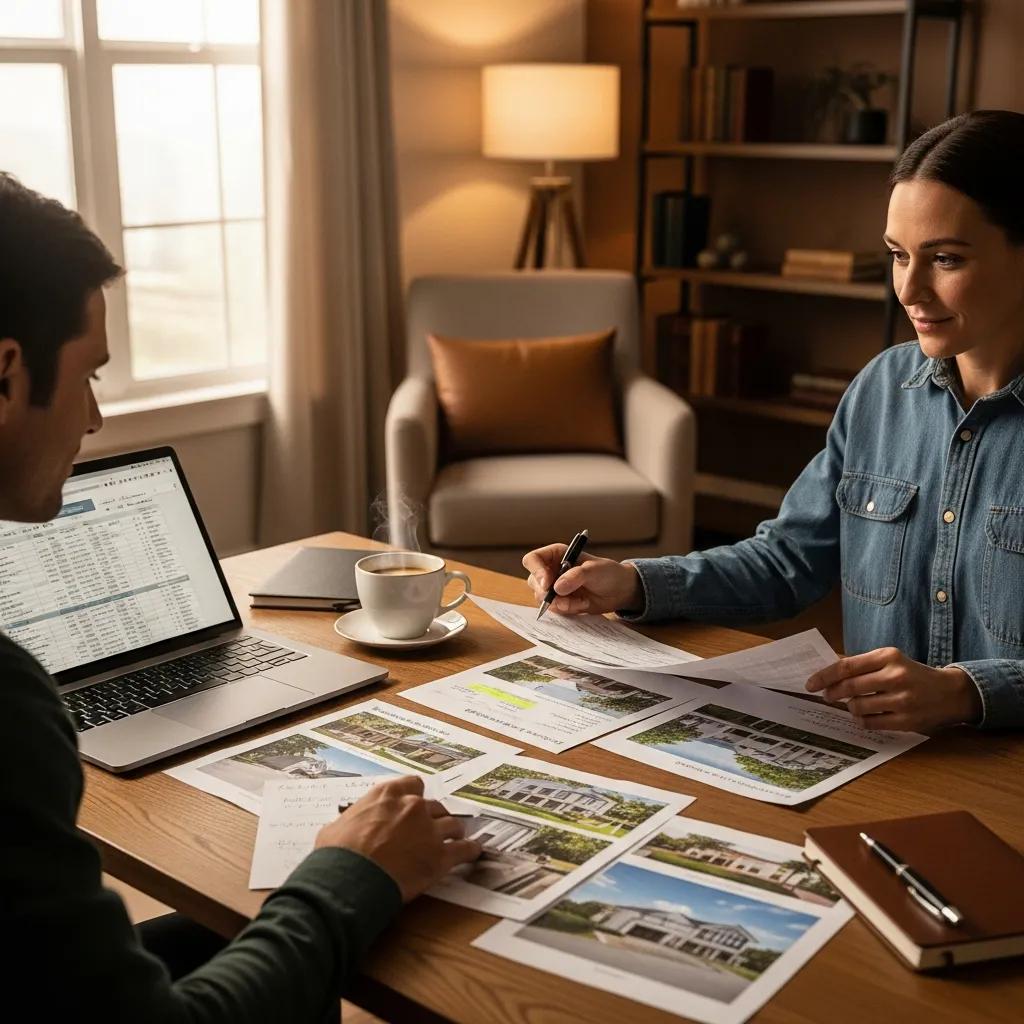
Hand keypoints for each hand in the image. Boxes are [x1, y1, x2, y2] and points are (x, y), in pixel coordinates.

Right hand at [314, 775, 480, 901]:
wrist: (350, 879)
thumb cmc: (337, 854)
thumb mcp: (336, 827)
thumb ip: (353, 821)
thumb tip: (349, 827)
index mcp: (388, 795)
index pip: (413, 784)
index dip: (415, 796)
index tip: (414, 805)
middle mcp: (413, 806)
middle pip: (435, 806)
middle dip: (433, 817)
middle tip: (430, 830)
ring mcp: (430, 830)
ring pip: (453, 824)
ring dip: (452, 832)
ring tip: (455, 839)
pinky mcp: (441, 856)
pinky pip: (465, 849)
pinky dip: (470, 851)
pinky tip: (473, 852)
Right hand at [522, 544, 642, 615]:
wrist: (619, 591)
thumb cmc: (608, 573)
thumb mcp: (594, 570)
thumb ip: (576, 576)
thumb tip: (557, 588)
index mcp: (556, 555)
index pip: (533, 559)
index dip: (536, 571)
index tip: (547, 584)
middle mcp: (551, 570)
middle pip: (534, 582)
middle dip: (547, 593)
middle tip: (563, 599)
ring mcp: (555, 587)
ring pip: (543, 598)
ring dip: (561, 603)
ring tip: (581, 601)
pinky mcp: (560, 602)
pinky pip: (554, 609)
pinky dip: (568, 609)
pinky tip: (583, 604)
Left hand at [805, 647, 981, 732]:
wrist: (950, 692)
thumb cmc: (911, 674)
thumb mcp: (889, 660)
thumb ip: (861, 665)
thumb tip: (827, 670)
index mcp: (888, 656)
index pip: (846, 666)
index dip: (824, 676)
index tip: (810, 684)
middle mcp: (895, 676)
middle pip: (850, 687)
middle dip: (832, 693)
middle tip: (826, 696)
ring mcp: (902, 700)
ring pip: (858, 706)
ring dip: (850, 707)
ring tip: (853, 704)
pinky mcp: (907, 720)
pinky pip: (872, 723)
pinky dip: (862, 720)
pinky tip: (864, 716)